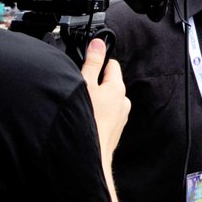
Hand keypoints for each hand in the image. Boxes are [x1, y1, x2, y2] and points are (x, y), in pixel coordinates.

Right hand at [80, 38, 130, 156]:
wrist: (89, 156)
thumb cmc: (87, 122)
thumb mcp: (85, 84)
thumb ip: (92, 63)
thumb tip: (98, 44)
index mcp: (118, 88)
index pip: (111, 64)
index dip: (97, 62)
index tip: (85, 65)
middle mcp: (123, 102)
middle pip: (108, 82)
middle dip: (94, 83)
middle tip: (79, 89)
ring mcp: (119, 118)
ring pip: (105, 100)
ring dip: (95, 100)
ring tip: (80, 106)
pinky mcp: (113, 131)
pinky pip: (104, 115)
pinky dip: (95, 114)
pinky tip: (84, 119)